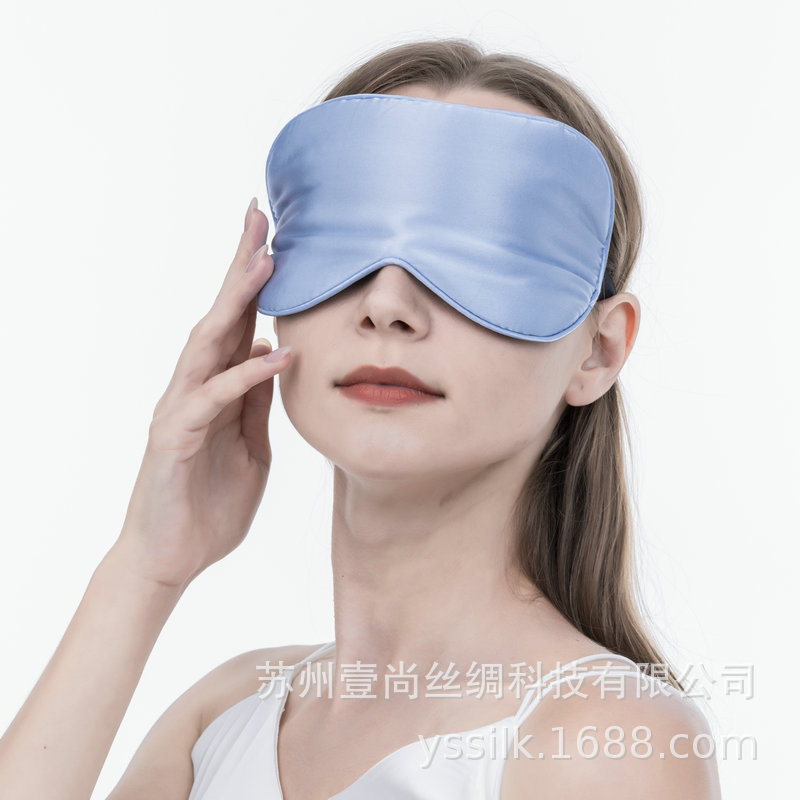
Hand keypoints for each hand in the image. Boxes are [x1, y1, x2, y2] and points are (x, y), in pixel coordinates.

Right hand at [114, 198, 290, 587]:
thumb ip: (258, 403)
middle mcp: (194, 388)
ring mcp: (180, 409)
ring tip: (267, 260)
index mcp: (216, 388)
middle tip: (260, 215)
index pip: (236, 323)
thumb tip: (274, 356)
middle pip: (219, 315)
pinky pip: (214, 399)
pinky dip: (246, 376)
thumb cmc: (210, 502)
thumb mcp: (252, 446)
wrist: (172, 558)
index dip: (254, 280)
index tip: (276, 237)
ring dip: (238, 301)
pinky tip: (277, 355)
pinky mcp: (174, 439)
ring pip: (209, 343)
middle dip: (241, 265)